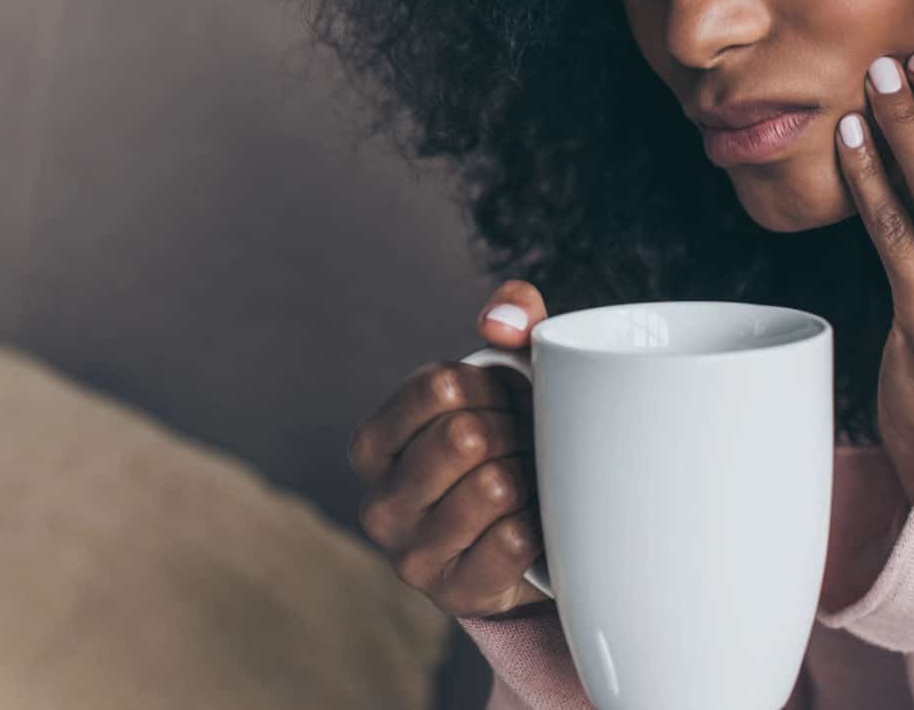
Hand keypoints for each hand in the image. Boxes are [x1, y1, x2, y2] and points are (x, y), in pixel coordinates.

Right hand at [347, 280, 551, 618]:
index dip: (493, 384)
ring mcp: (411, 555)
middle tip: (527, 443)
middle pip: (466, 434)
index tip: (507, 400)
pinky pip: (515, 539)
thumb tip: (498, 319)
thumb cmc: (511, 443)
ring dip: (532, 476)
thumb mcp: (512, 374)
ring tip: (533, 479)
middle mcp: (378, 502)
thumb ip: (513, 319)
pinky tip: (536, 521)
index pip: (439, 384)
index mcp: (373, 443)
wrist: (532, 541)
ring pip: (493, 486)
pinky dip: (540, 523)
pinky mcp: (455, 595)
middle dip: (514, 430)